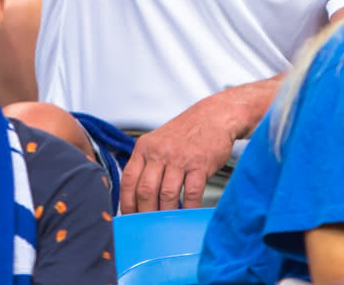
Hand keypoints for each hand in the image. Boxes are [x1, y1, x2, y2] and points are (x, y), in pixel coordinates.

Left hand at [118, 91, 241, 212]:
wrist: (216, 116)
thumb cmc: (186, 133)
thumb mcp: (159, 141)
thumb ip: (146, 164)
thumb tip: (136, 198)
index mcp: (145, 147)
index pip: (128, 180)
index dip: (127, 203)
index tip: (130, 218)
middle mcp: (160, 152)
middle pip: (145, 190)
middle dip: (145, 213)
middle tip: (149, 227)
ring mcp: (180, 158)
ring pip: (166, 194)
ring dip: (166, 213)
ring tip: (167, 224)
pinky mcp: (200, 164)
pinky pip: (191, 193)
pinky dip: (188, 208)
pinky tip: (187, 214)